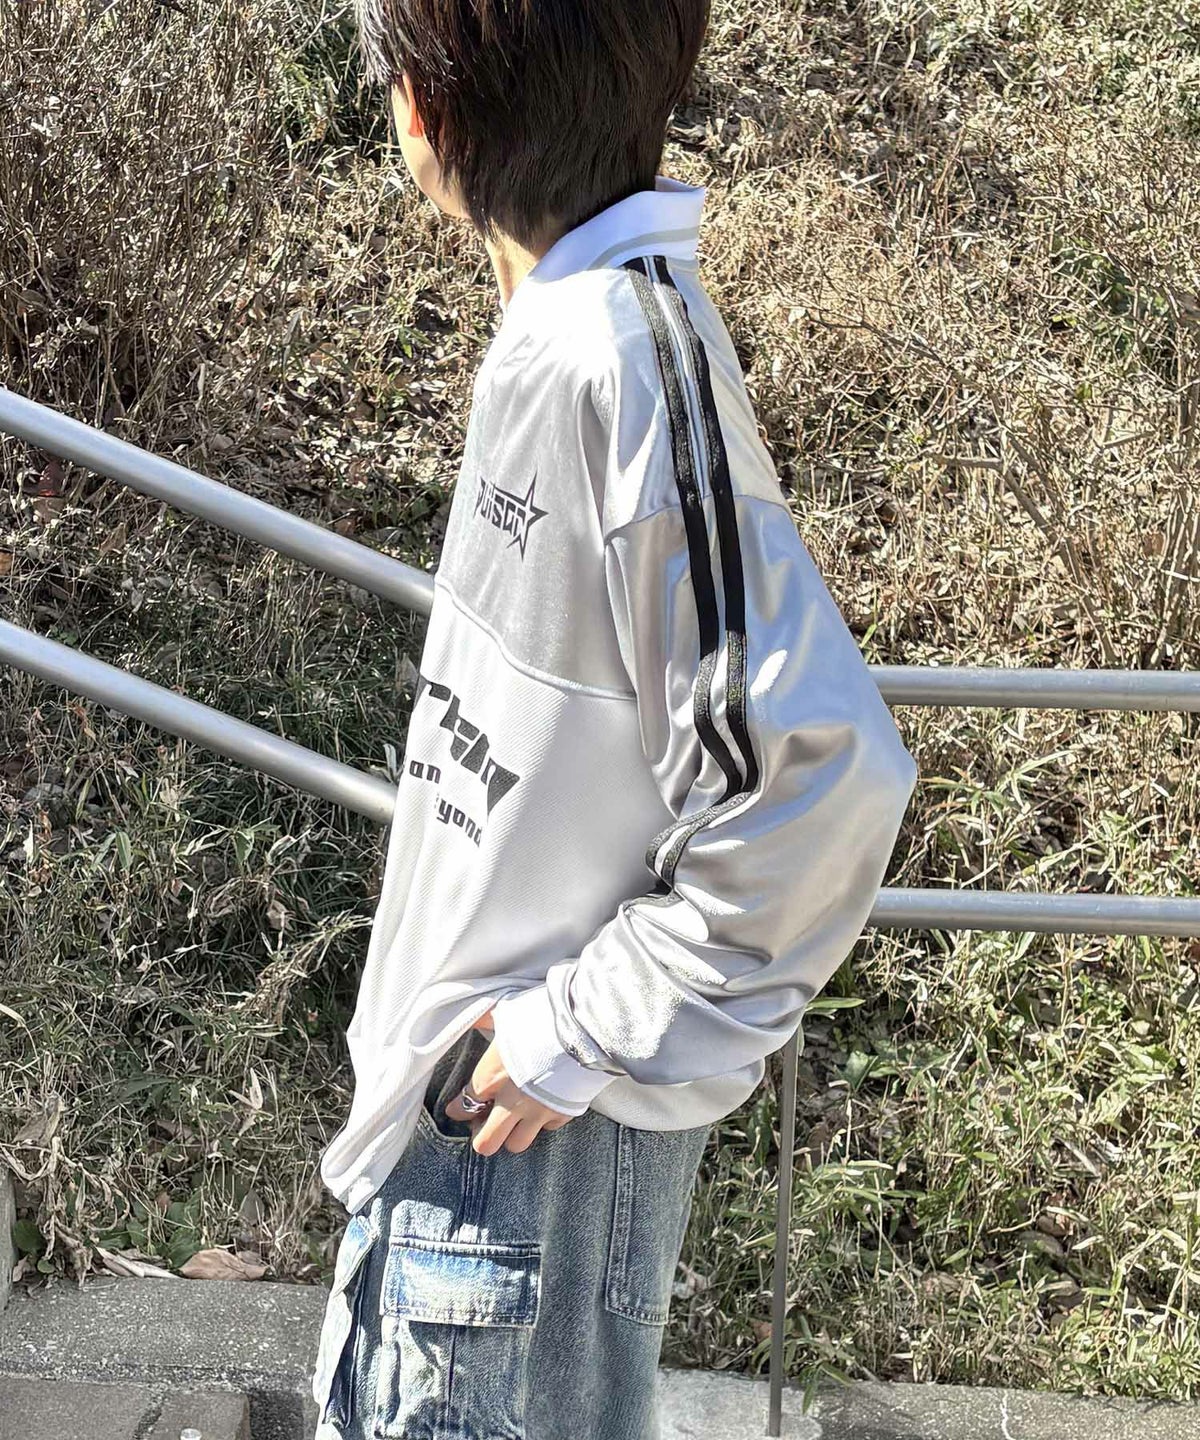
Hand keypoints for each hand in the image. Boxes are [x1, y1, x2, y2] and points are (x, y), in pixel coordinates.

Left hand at [444, 1010, 576, 1154]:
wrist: (582, 1027)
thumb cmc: (539, 1018)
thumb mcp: (504, 1014)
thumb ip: (483, 1019)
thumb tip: (472, 1015)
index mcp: (490, 1078)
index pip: (464, 1106)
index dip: (458, 1109)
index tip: (459, 1107)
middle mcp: (511, 1102)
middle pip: (486, 1143)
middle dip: (482, 1135)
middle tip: (486, 1122)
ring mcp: (538, 1111)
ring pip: (517, 1144)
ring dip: (512, 1134)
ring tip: (514, 1119)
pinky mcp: (563, 1113)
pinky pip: (547, 1129)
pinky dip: (542, 1122)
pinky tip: (542, 1106)